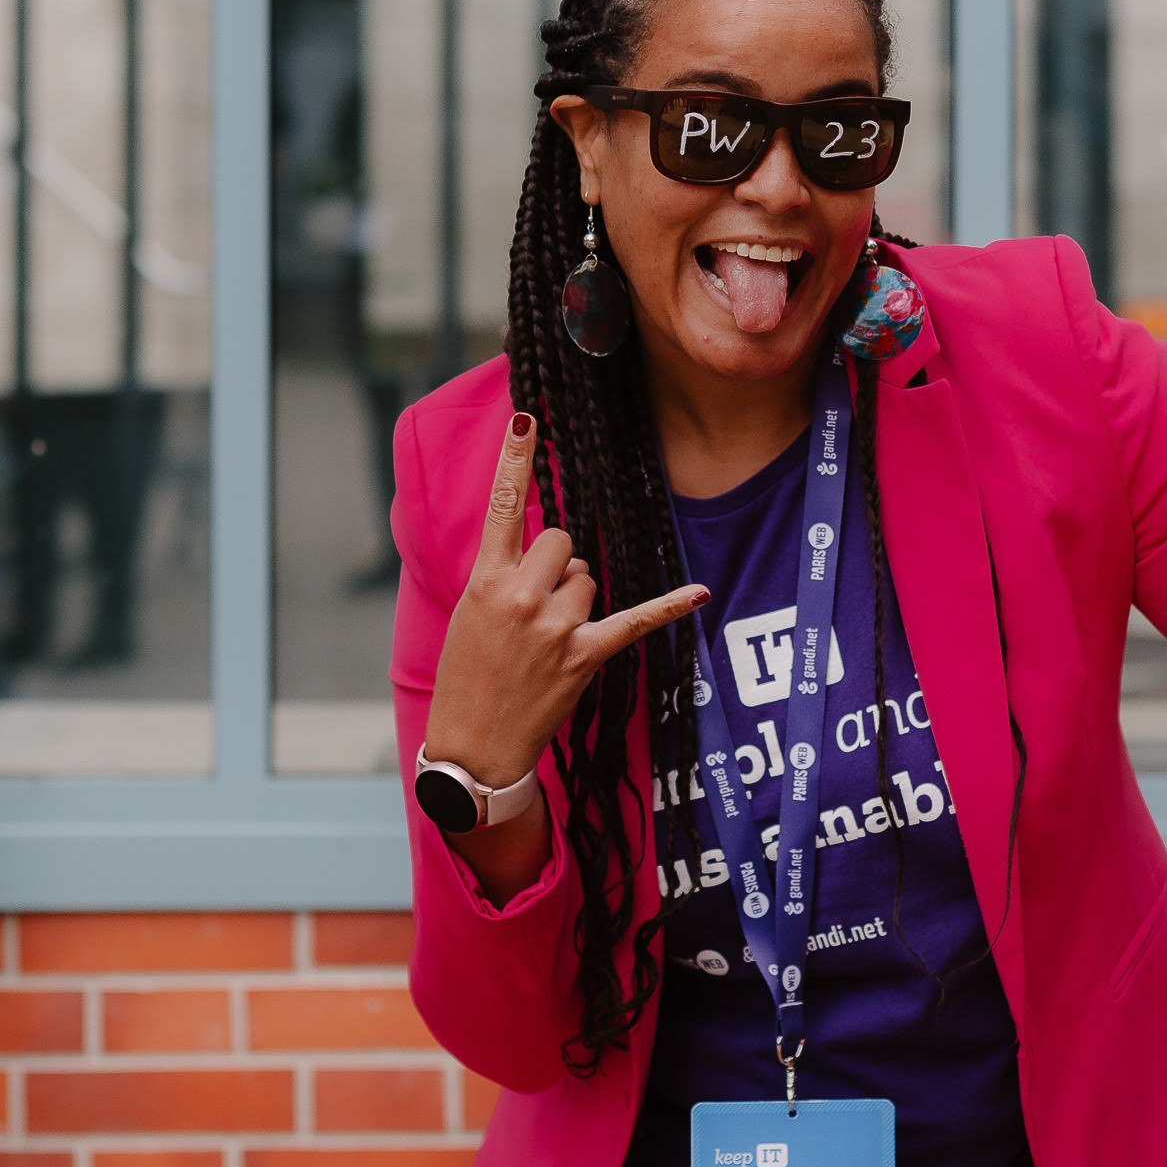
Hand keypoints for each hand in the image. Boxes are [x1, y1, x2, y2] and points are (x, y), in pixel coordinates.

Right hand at [425, 413, 708, 789]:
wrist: (471, 747)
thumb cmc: (468, 676)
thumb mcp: (469, 615)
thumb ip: (504, 573)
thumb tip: (553, 547)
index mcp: (483, 581)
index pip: (502, 507)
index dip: (514, 461)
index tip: (525, 419)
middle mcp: (518, 596)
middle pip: (564, 540)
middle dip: (557, 564)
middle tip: (535, 606)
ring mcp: (552, 626)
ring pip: (589, 576)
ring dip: (576, 599)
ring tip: (547, 639)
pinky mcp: (583, 655)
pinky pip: (632, 619)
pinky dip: (666, 607)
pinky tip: (698, 594)